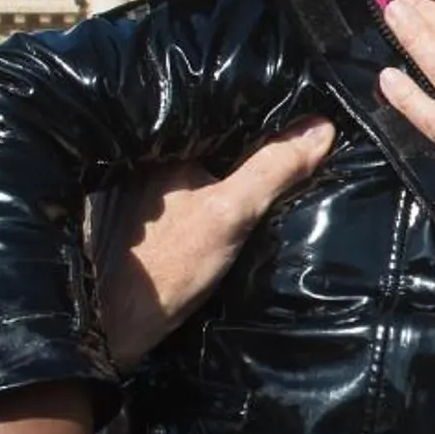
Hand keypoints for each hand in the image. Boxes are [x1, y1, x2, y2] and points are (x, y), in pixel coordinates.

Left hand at [96, 117, 334, 367]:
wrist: (112, 324)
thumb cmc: (167, 265)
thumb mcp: (232, 212)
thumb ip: (274, 169)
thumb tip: (322, 127)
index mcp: (163, 141)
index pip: (222, 109)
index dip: (261, 110)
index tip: (302, 114)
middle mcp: (147, 154)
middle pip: (212, 135)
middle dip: (247, 137)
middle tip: (296, 139)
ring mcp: (139, 185)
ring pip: (199, 161)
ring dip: (228, 164)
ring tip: (273, 163)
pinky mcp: (139, 214)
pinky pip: (186, 187)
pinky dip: (210, 190)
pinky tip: (229, 202)